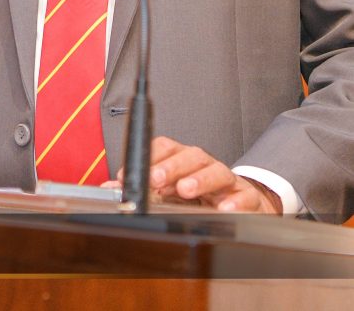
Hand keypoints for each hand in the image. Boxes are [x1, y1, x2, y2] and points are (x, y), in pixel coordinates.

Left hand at [116, 136, 282, 212]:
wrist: (243, 203)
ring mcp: (227, 180)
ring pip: (217, 171)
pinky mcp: (247, 198)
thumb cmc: (201, 195)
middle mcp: (204, 165)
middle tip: (155, 179)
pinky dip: (235, 202)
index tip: (129, 174)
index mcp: (183, 161)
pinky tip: (224, 209)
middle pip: (191, 155)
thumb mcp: (170, 192)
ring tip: (185, 190)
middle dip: (171, 166)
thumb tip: (110, 189)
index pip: (166, 147)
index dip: (148, 157)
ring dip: (200, 179)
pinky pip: (244, 196)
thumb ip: (142, 190)